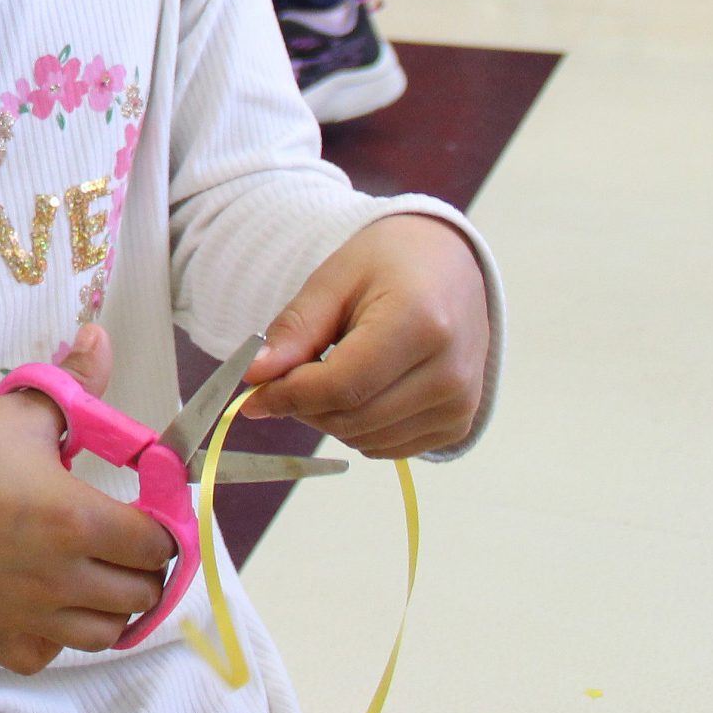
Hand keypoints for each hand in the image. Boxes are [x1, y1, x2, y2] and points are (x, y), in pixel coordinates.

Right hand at [0, 325, 176, 673]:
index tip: (145, 514)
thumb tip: (101, 339)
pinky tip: (45, 602)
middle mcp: (64, 576)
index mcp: (78, 518)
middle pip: (143, 592)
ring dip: (108, 605)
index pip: (158, 543)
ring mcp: (34, 616)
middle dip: (140, 565)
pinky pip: (54, 652)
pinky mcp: (4, 641)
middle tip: (119, 541)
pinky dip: (58, 634)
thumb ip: (74, 384)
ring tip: (90, 576)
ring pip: (107, 632)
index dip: (160, 526)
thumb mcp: (20, 414)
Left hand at [243, 214, 491, 458]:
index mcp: (421, 325)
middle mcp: (449, 374)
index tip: (252, 393)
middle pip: (351, 419)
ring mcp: (459, 405)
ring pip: (364, 440)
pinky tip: (358, 390)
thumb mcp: (333, 280)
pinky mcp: (457, 425)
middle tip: (284, 376)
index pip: (340, 386)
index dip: (288, 395)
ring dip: (328, 418)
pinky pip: (386, 448)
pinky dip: (357, 428)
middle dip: (303, 406)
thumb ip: (295, 330)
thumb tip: (254, 375)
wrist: (452, 266)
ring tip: (328, 371)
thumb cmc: (391, 264)